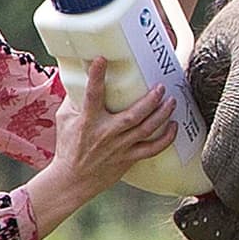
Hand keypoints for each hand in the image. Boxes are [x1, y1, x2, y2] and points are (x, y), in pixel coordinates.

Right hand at [29, 59, 176, 235]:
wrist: (73, 179)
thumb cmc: (68, 148)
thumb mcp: (65, 119)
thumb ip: (75, 99)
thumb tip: (82, 77)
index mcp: (88, 121)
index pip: (92, 95)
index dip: (96, 76)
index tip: (101, 59)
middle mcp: (106, 133)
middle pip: (133, 114)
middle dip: (150, 99)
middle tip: (161, 86)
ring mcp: (120, 147)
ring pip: (147, 129)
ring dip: (162, 114)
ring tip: (171, 101)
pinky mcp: (129, 158)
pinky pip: (152, 149)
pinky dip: (166, 139)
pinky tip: (173, 127)